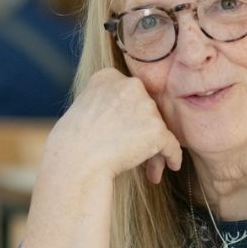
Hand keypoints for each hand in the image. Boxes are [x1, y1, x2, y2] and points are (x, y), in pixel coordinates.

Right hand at [45, 68, 182, 184]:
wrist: (75, 162)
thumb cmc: (74, 143)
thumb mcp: (85, 107)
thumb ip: (109, 102)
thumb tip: (134, 115)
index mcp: (109, 76)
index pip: (130, 95)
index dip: (129, 116)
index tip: (123, 134)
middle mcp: (130, 85)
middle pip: (146, 110)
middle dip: (143, 133)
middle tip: (135, 154)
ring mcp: (145, 106)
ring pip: (159, 129)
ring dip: (154, 149)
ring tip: (148, 171)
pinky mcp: (157, 129)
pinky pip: (172, 145)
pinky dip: (173, 157)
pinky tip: (173, 166)